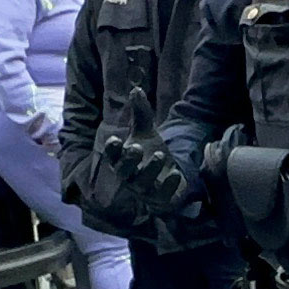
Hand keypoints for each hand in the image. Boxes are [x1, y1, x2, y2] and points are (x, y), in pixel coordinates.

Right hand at [99, 88, 195, 217]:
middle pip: (124, 171)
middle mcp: (129, 177)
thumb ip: (140, 113)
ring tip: (160, 154)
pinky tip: (176, 174)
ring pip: (142, 184)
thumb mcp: (146, 133)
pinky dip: (169, 186)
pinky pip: (162, 196)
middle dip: (129, 160)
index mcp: (122, 160)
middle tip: (136, 147)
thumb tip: (136, 89)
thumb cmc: (150, 154)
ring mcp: (144, 190)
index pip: (112, 156)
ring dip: (150, 170)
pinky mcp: (160, 200)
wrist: (168, 178)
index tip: (115, 139)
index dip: (112, 149)